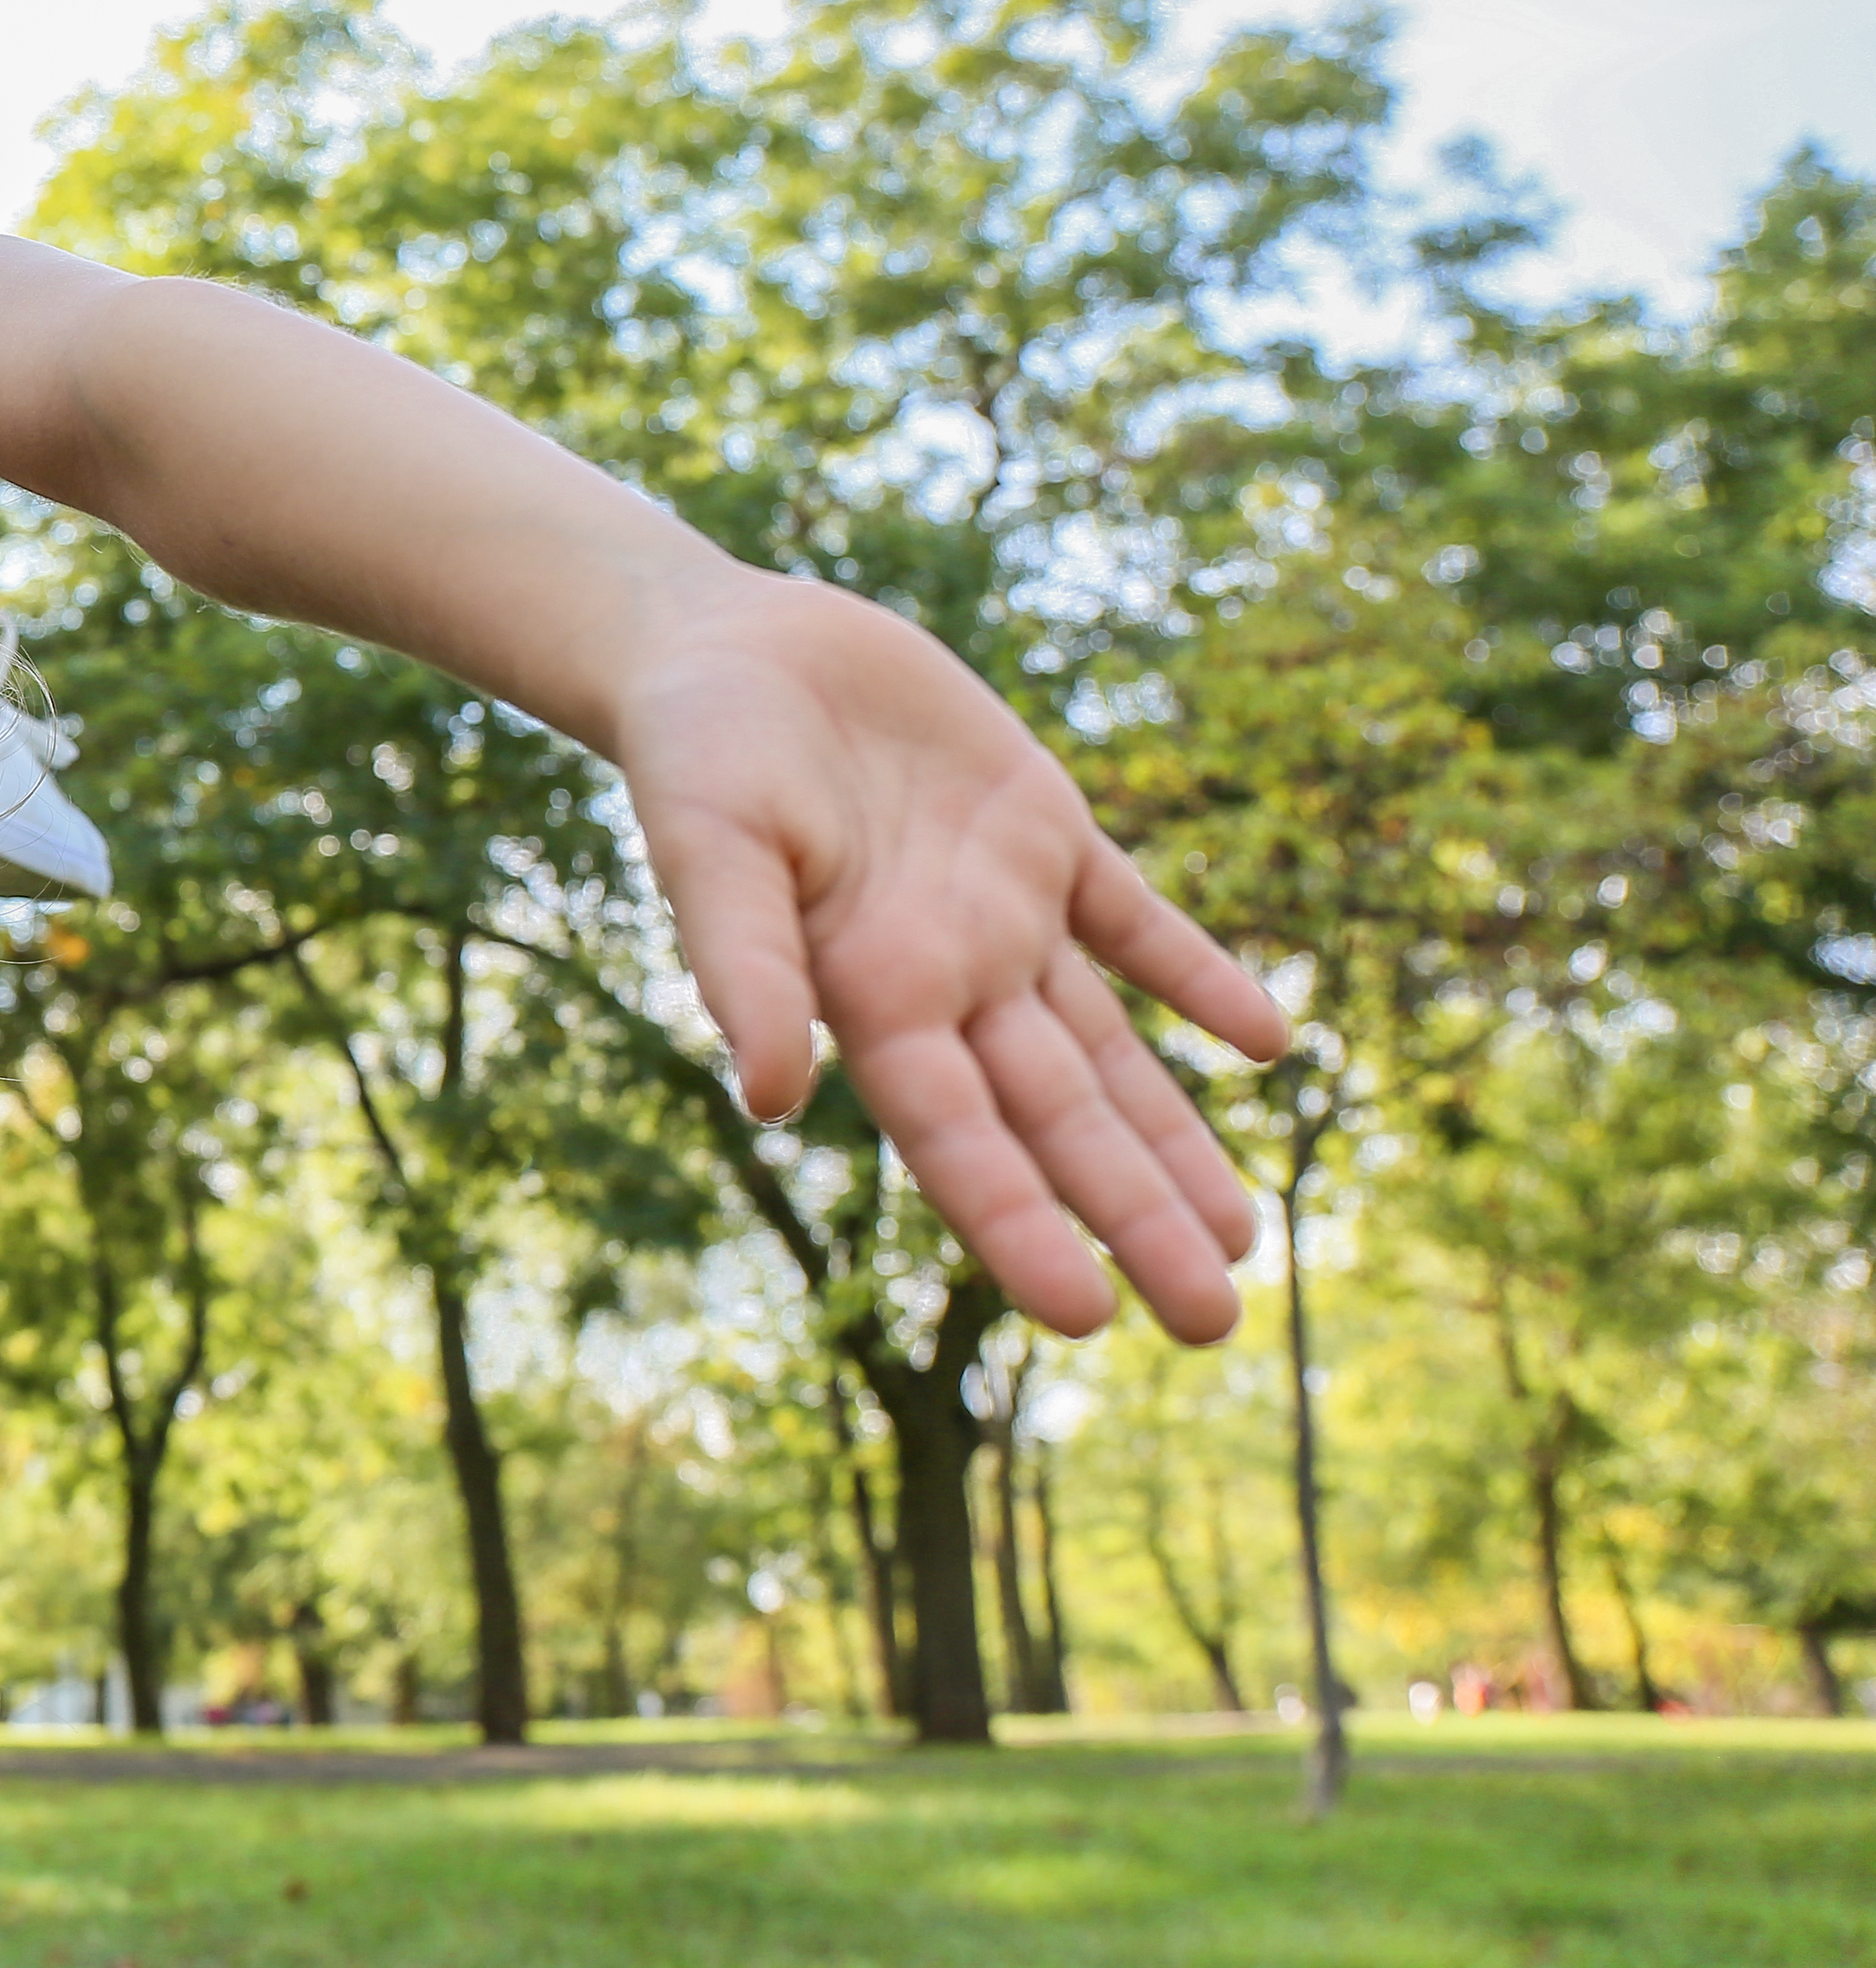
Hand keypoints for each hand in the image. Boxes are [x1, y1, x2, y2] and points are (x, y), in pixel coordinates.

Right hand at [608, 571, 1289, 1341]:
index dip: (1024, 1227)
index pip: (963, 1139)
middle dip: (1134, 1216)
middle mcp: (948, 975)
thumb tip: (770, 1098)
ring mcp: (1002, 909)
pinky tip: (1269, 1040)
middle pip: (1061, 1120)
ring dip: (1174, 1137)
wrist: (726, 646)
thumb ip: (744, 964)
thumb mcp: (710, 849)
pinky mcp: (1041, 829)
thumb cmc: (698, 750)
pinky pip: (1138, 921)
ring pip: (1110, 1048)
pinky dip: (1202, 977)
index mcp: (871, 997)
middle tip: (1214, 1321)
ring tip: (1239, 1236)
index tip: (1088, 1317)